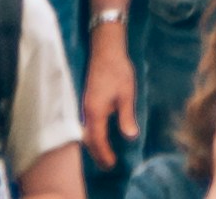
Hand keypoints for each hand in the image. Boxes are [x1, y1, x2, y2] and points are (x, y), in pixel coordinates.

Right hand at [85, 42, 138, 161]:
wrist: (105, 50)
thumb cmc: (118, 71)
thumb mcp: (126, 94)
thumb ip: (126, 117)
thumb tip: (131, 136)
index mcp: (96, 111)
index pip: (98, 140)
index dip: (104, 154)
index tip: (112, 164)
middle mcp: (87, 111)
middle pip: (89, 140)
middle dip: (98, 154)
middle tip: (108, 165)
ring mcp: (85, 106)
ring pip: (85, 133)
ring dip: (94, 146)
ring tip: (104, 155)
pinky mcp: (87, 102)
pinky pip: (86, 125)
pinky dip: (91, 136)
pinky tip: (99, 138)